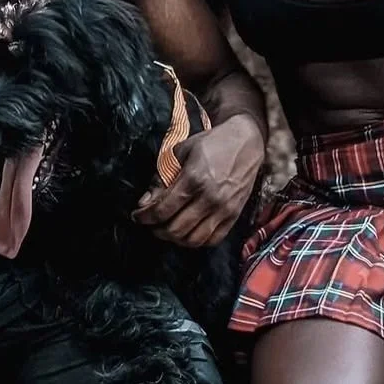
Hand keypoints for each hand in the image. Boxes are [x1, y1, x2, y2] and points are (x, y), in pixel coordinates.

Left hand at [133, 114, 263, 248]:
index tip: (137, 216)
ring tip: (167, 229)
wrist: (247, 142)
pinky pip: (212, 240)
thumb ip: (161, 177)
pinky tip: (187, 232)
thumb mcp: (181, 151)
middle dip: (157, 230)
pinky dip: (196, 241)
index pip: (163, 210)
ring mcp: (224, 209)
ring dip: (175, 239)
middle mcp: (210, 198)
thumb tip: (146, 200)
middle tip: (150, 223)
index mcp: (194, 179)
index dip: (145, 217)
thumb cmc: (211, 143)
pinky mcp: (234, 215)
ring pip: (193, 240)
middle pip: (176, 229)